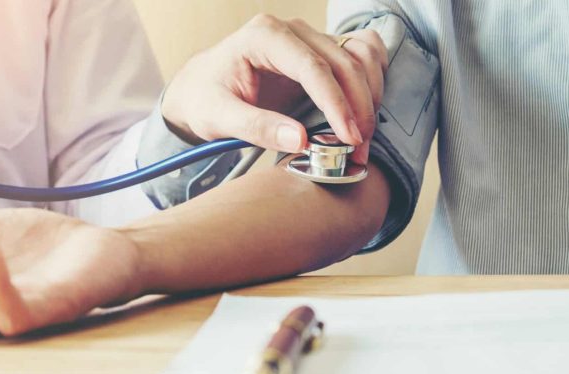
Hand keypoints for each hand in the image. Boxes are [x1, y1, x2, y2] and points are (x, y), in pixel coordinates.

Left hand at [162, 15, 387, 163]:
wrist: (198, 89)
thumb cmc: (203, 99)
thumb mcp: (218, 117)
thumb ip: (257, 127)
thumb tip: (299, 140)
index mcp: (263, 36)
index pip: (312, 67)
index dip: (336, 103)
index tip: (348, 136)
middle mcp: (291, 31)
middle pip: (343, 61)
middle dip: (358, 107)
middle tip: (360, 148)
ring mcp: (308, 38)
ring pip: (359, 55)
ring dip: (370, 95)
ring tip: (363, 136)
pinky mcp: (319, 52)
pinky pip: (360, 54)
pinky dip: (371, 80)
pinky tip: (364, 110)